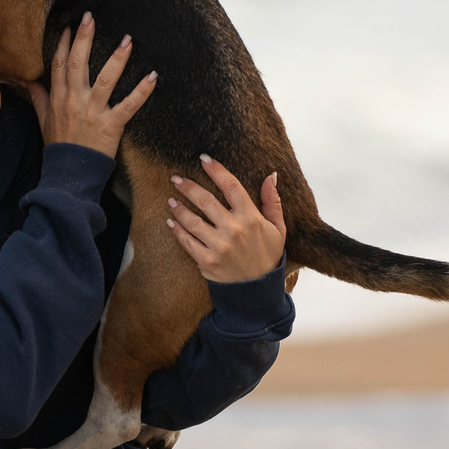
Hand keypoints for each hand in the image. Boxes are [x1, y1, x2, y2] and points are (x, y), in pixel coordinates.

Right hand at [27, 13, 155, 159]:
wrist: (69, 174)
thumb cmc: (58, 147)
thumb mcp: (43, 120)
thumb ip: (39, 97)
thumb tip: (28, 80)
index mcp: (58, 98)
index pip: (60, 64)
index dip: (66, 43)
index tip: (71, 25)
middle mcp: (74, 101)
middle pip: (78, 63)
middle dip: (85, 38)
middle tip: (91, 16)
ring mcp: (92, 112)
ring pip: (105, 79)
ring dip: (117, 59)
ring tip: (127, 40)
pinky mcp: (110, 125)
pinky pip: (128, 105)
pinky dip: (142, 91)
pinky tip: (153, 76)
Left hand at [168, 155, 287, 283]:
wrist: (258, 290)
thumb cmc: (268, 255)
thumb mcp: (277, 228)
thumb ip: (272, 201)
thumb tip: (271, 175)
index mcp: (251, 218)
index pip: (231, 186)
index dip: (216, 170)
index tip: (204, 159)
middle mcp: (234, 229)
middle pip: (206, 200)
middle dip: (188, 186)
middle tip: (176, 178)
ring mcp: (218, 246)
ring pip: (192, 220)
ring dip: (179, 208)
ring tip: (171, 199)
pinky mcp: (207, 261)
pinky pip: (187, 241)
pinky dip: (177, 230)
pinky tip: (171, 222)